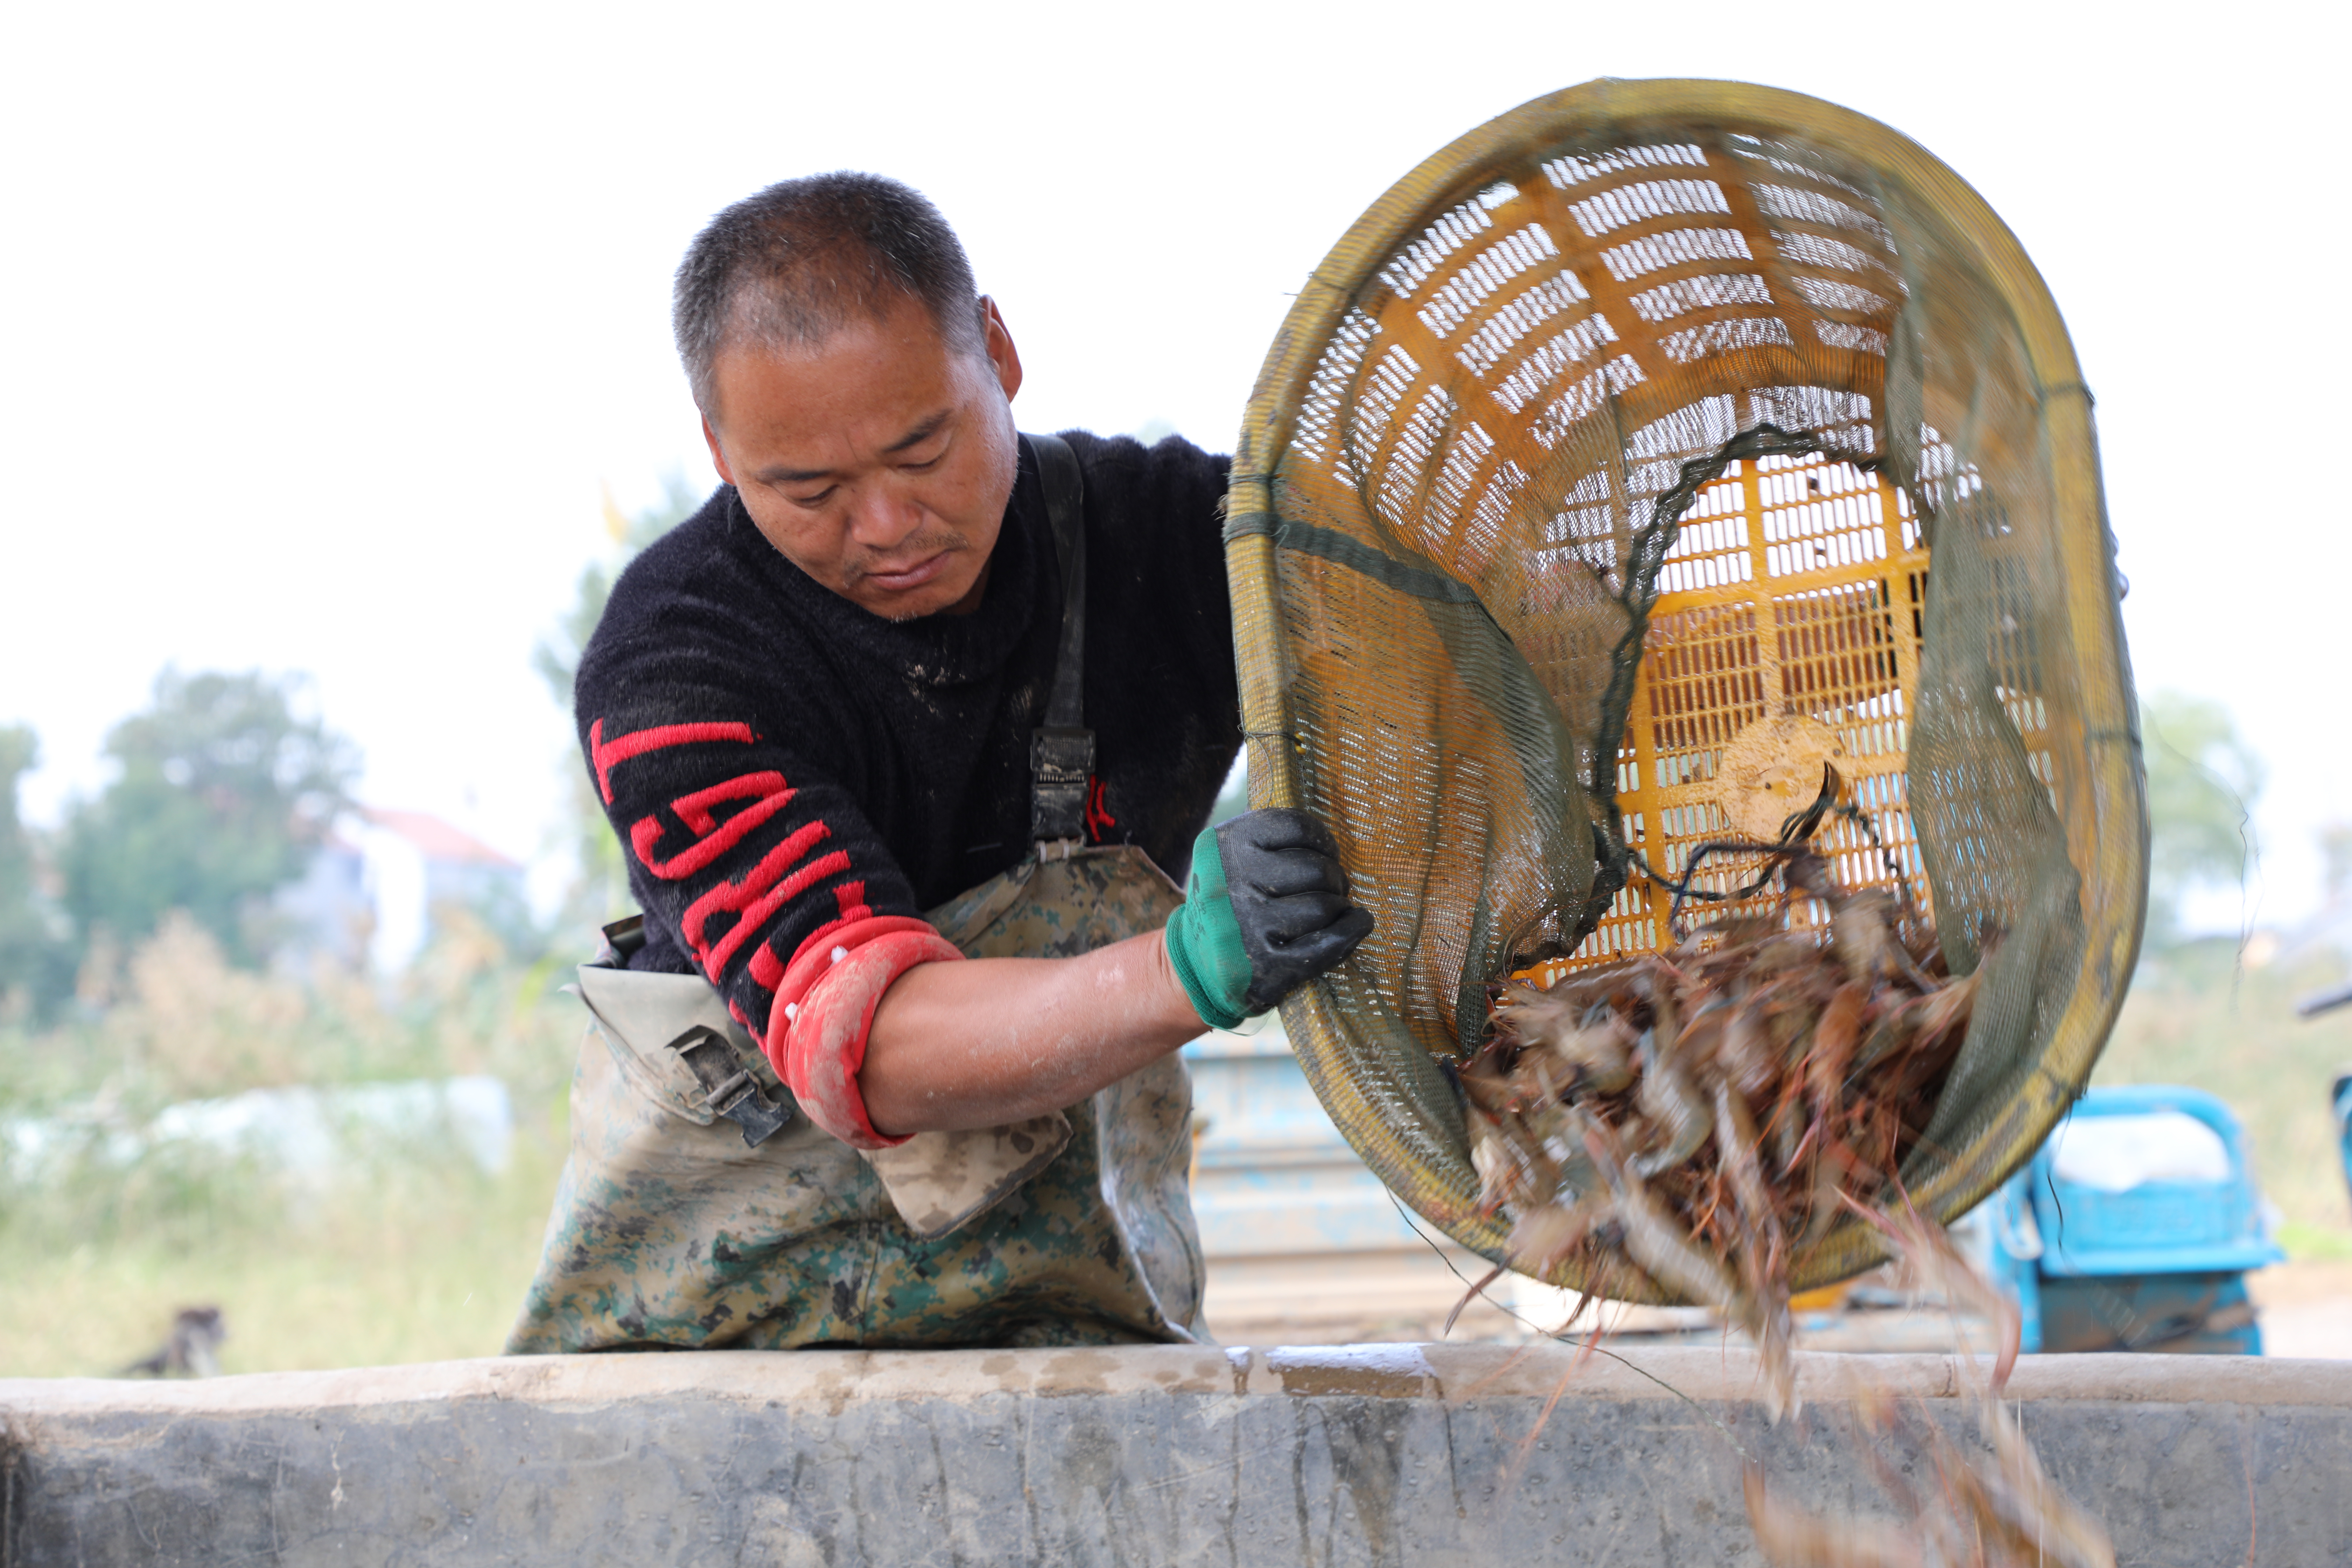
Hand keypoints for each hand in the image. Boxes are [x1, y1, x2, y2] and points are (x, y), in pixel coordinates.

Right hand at [1161, 807, 1373, 1030]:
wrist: (1196, 960)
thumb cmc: (1228, 901)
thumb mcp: (1232, 856)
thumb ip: (1271, 840)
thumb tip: (1332, 848)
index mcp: (1228, 845)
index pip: (1299, 827)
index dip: (1323, 842)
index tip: (1325, 854)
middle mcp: (1235, 881)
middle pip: (1318, 869)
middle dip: (1333, 878)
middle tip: (1330, 888)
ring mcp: (1251, 925)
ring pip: (1324, 906)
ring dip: (1337, 907)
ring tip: (1329, 910)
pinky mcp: (1268, 964)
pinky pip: (1329, 943)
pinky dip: (1352, 930)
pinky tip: (1357, 922)